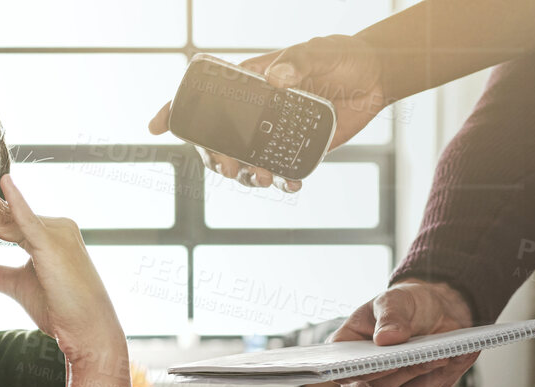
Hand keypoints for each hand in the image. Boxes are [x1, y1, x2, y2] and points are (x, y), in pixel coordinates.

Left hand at [0, 167, 124, 359]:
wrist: (86, 329)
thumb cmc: (57, 308)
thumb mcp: (16, 285)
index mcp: (44, 235)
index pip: (5, 217)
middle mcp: (53, 227)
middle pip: (6, 210)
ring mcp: (56, 232)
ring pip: (9, 216)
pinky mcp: (55, 242)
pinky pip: (29, 221)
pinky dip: (16, 203)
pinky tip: (4, 183)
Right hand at [147, 36, 388, 192]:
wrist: (377, 78)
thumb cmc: (341, 56)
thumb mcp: (318, 52)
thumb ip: (298, 62)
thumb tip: (275, 79)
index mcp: (249, 85)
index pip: (204, 98)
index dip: (176, 111)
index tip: (157, 125)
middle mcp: (254, 113)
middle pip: (216, 141)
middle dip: (214, 159)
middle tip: (230, 168)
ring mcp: (273, 134)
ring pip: (244, 161)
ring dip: (245, 175)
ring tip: (263, 178)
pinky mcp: (297, 150)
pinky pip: (280, 171)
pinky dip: (280, 182)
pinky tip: (289, 185)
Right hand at [330, 280, 476, 386]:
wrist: (433, 312)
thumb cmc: (405, 305)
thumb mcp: (395, 299)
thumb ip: (389, 317)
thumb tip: (385, 339)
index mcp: (344, 351)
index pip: (344, 371)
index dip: (364, 372)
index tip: (390, 362)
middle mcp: (359, 378)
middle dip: (409, 371)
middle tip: (434, 354)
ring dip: (430, 379)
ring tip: (450, 356)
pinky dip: (445, 380)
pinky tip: (458, 359)